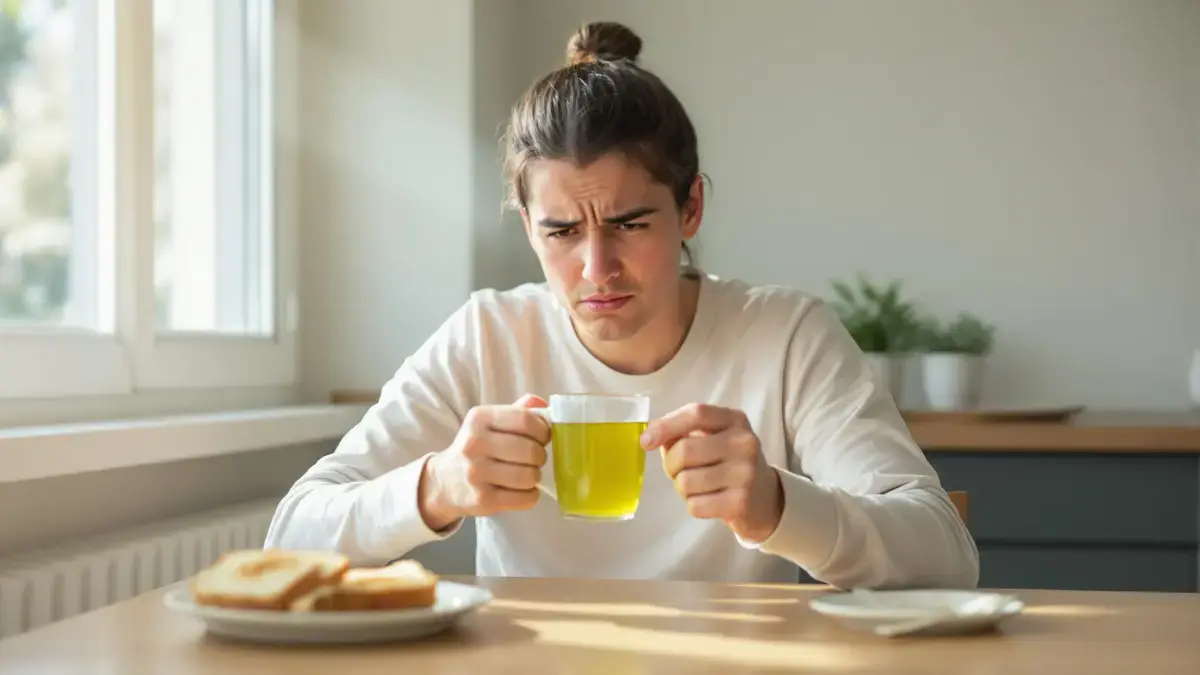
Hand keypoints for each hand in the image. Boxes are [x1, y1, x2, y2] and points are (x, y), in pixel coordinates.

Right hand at [419, 394, 550, 530]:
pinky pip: (525, 498)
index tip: (543, 437)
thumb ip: (518, 411)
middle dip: (540, 455)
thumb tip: (544, 404)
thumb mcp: (490, 423)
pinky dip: (531, 495)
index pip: (526, 420)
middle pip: (530, 450)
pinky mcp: (482, 500)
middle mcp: (475, 443)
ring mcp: (476, 473)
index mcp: (480, 418)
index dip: (543, 430)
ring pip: (529, 476)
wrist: (444, 481)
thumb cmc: (477, 448)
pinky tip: (522, 490)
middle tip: (535, 458)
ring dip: (535, 476)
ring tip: (527, 474)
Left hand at [641, 403, 782, 542]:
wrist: (765, 498)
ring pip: (685, 481)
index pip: (696, 413)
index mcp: (735, 420)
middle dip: (671, 465)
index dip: (666, 425)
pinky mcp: (741, 502)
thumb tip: (651, 438)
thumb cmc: (728, 463)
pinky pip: (695, 505)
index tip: (645, 441)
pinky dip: (694, 505)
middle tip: (680, 471)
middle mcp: (744, 442)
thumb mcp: (714, 438)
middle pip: (684, 450)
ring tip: (700, 486)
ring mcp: (745, 473)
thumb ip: (685, 432)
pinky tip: (710, 501)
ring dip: (683, 488)